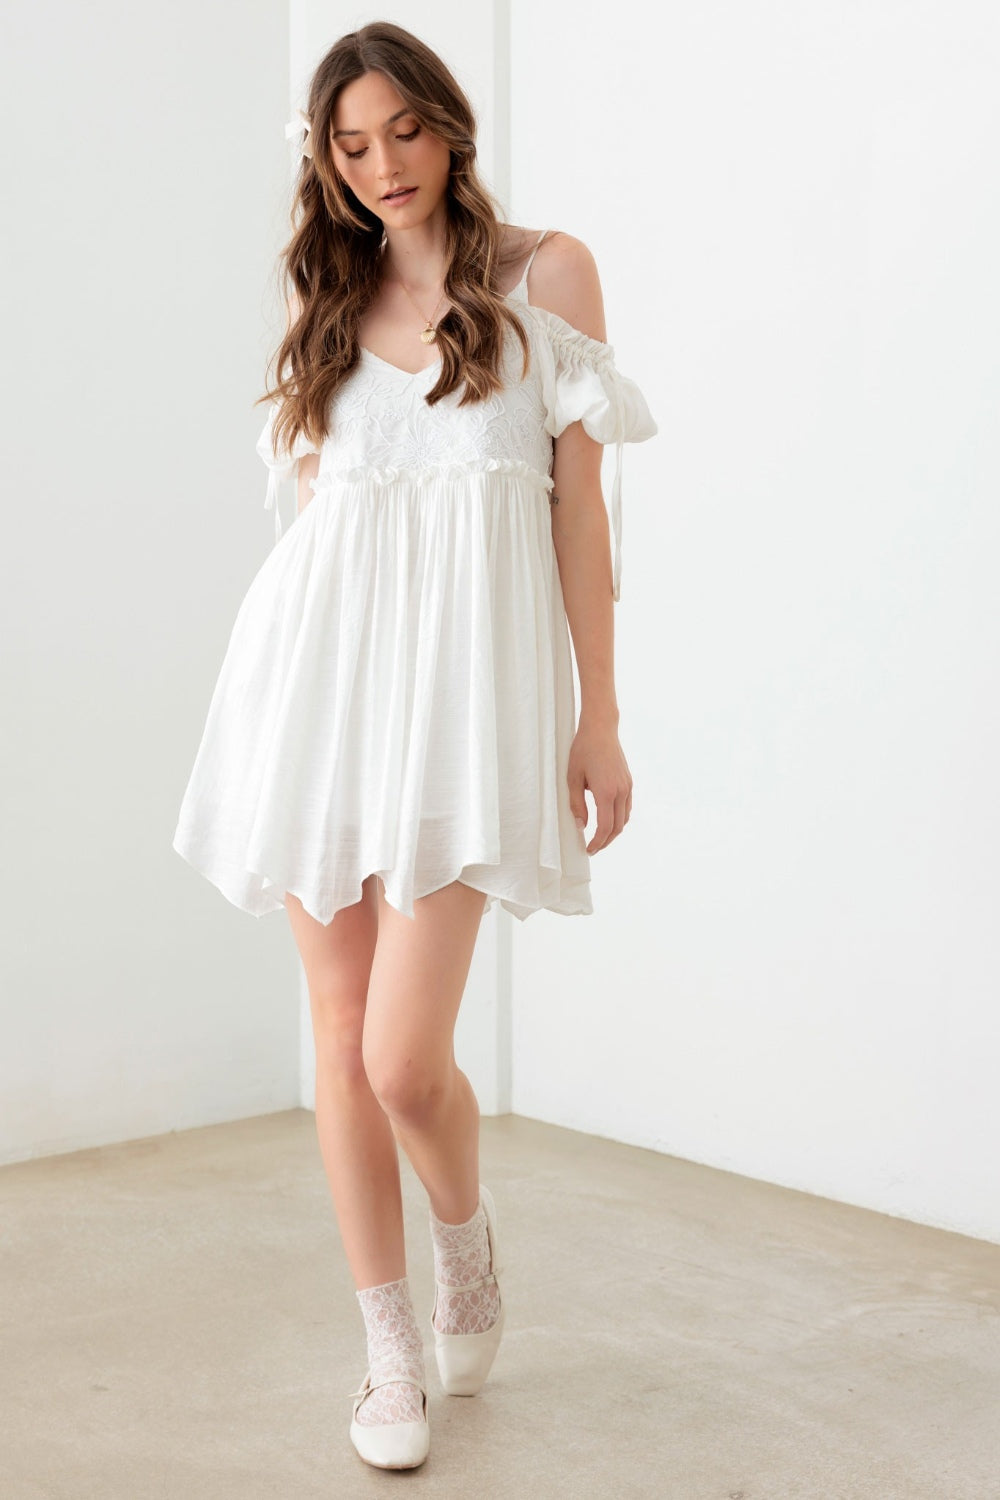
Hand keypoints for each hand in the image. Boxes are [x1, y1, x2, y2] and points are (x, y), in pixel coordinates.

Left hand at [567, 719, 632, 853]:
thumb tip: (581, 825)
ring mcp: (627, 786)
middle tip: (593, 848)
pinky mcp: (628, 781)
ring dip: (614, 831)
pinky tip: (609, 820)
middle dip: (606, 841)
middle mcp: (620, 791)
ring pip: (625, 818)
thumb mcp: (573, 778)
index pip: (605, 827)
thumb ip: (576, 805)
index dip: (597, 842)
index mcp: (606, 792)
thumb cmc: (583, 750)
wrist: (600, 729)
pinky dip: (619, 818)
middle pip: (617, 827)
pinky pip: (627, 807)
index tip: (589, 849)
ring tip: (600, 837)